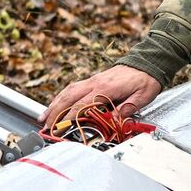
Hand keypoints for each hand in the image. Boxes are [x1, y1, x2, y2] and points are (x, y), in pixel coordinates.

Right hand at [42, 65, 162, 129]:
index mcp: (106, 88)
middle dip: (55, 112)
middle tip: (46, 126)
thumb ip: (128, 108)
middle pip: (69, 97)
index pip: (83, 104)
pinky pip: (71, 89)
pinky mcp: (92, 81)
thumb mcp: (142, 97)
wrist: (146, 63)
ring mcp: (92, 80)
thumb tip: (115, 120)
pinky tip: (55, 105)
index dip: (71, 116)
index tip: (62, 127)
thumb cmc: (145, 80)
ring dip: (54, 105)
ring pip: (67, 92)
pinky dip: (61, 98)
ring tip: (43, 117)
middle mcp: (95, 83)